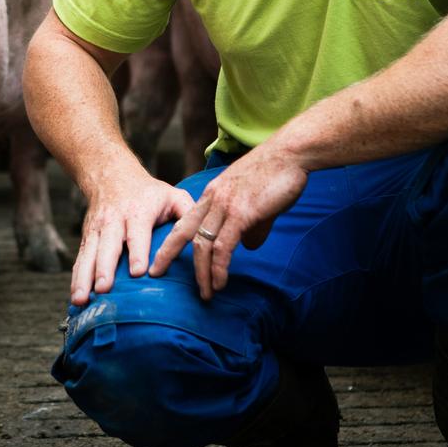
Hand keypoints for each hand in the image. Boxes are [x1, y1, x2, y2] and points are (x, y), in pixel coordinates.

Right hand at [70, 170, 194, 307]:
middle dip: (105, 268)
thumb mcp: (172, 195)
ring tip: (81, 299)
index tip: (137, 272)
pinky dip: (76, 278)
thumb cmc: (149, 193)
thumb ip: (189, 213)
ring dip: (84, 278)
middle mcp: (114, 221)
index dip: (137, 252)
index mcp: (138, 212)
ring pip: (89, 255)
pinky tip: (76, 297)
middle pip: (108, 246)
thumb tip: (207, 234)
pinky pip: (81, 259)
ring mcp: (97, 230)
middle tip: (104, 289)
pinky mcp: (87, 238)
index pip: (137, 233)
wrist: (110, 175)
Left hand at [152, 144, 307, 300]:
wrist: (290, 153)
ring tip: (205, 293)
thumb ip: (251, 225)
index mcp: (212, 195)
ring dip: (202, 273)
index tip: (160, 257)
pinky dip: (219, 268)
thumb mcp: (257, 203)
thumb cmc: (277, 174)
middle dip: (166, 254)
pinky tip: (220, 282)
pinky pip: (224, 247)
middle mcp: (212, 200)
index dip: (170, 240)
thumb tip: (248, 245)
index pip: (184, 221)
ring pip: (202, 244)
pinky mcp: (241, 213)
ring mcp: (225, 206)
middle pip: (182, 232)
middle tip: (157, 274)